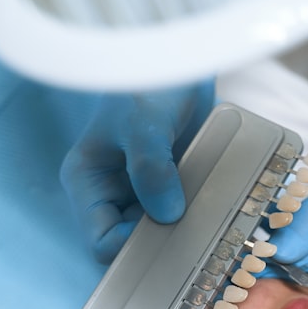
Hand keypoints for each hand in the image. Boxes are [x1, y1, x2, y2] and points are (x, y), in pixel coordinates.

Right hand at [60, 82, 214, 263]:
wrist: (180, 60)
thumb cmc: (147, 84)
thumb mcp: (144, 124)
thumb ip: (151, 169)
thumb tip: (168, 214)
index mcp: (89, 182)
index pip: (101, 241)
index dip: (131, 249)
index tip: (168, 239)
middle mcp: (112, 192)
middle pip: (132, 242)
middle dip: (161, 244)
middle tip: (196, 239)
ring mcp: (143, 190)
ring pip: (160, 231)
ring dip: (184, 231)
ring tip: (211, 225)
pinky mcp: (172, 183)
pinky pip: (182, 212)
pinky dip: (198, 215)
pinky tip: (219, 212)